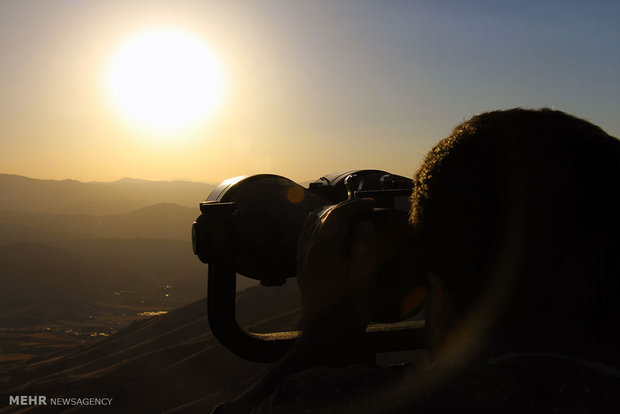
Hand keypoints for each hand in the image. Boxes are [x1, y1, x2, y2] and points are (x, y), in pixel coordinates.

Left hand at [296, 198, 378, 335]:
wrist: (325, 337)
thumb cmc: (349, 310)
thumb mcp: (364, 280)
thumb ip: (364, 248)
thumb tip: (363, 224)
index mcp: (324, 250)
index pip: (336, 215)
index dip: (355, 205)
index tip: (371, 205)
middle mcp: (309, 250)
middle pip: (323, 217)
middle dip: (345, 209)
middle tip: (366, 211)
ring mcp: (303, 259)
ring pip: (313, 225)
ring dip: (333, 217)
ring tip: (353, 220)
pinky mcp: (302, 268)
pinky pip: (308, 237)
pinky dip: (322, 227)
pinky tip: (333, 235)